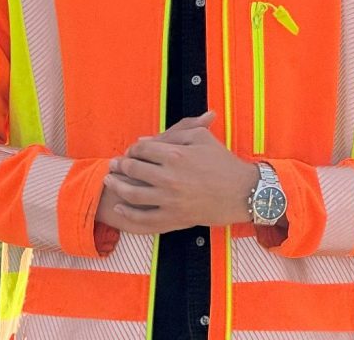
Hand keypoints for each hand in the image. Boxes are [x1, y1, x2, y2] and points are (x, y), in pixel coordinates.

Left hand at [103, 111, 257, 234]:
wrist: (245, 193)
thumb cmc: (222, 161)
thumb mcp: (201, 137)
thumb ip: (173, 133)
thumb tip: (144, 140)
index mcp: (175, 155)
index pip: (142, 149)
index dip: (133, 149)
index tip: (131, 151)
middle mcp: (170, 178)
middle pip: (133, 169)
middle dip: (119, 165)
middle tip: (113, 164)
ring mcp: (171, 200)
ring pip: (133, 194)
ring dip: (117, 186)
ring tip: (109, 180)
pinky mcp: (176, 219)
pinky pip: (145, 220)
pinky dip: (129, 214)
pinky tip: (120, 207)